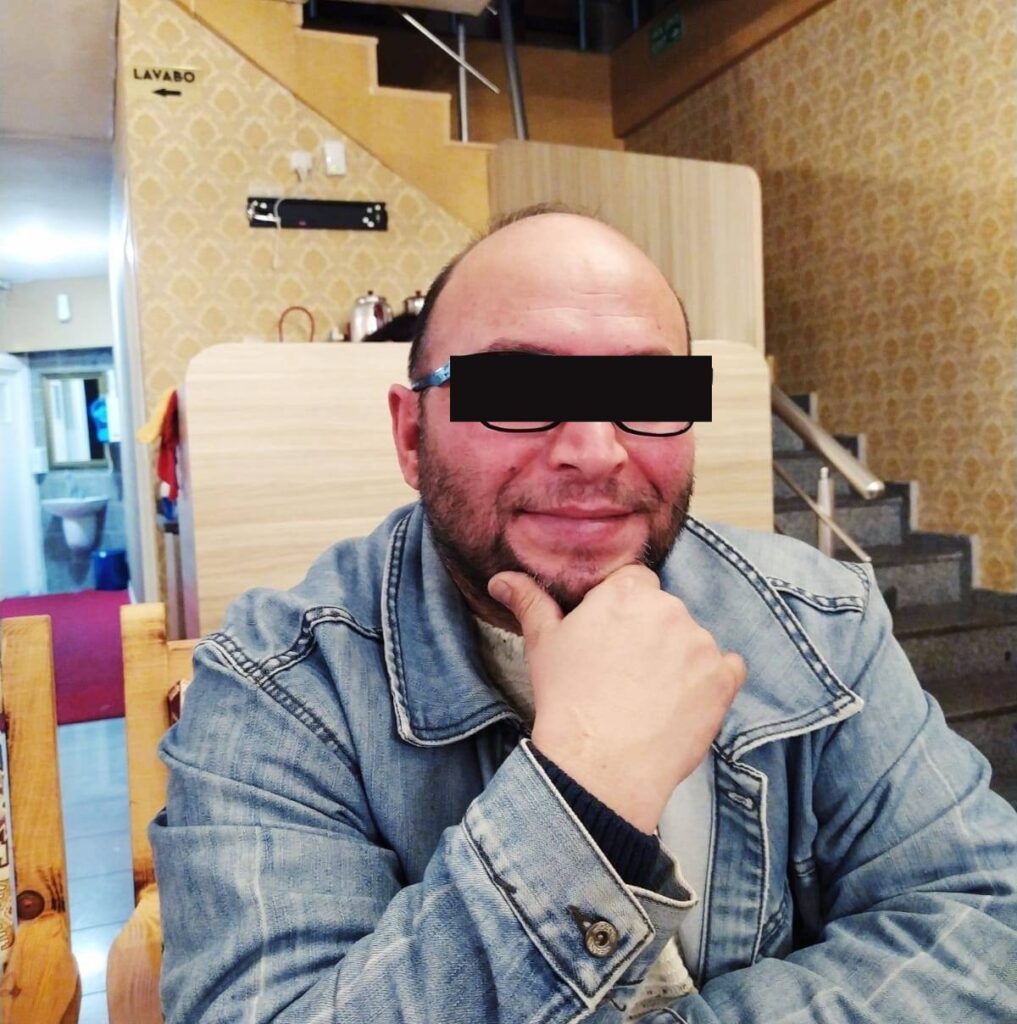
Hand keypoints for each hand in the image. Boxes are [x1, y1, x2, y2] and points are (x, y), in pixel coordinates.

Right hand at [488, 564, 745, 831]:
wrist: (600, 765)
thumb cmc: (567, 701)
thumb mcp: (542, 645)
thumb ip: (529, 602)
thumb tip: (502, 579)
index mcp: (627, 593)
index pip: (635, 582)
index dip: (623, 611)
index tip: (612, 638)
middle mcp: (670, 609)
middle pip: (665, 610)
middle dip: (651, 634)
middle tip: (625, 672)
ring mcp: (701, 643)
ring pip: (694, 640)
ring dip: (680, 659)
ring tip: (650, 696)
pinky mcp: (723, 679)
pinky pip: (728, 669)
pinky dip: (712, 682)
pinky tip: (683, 704)